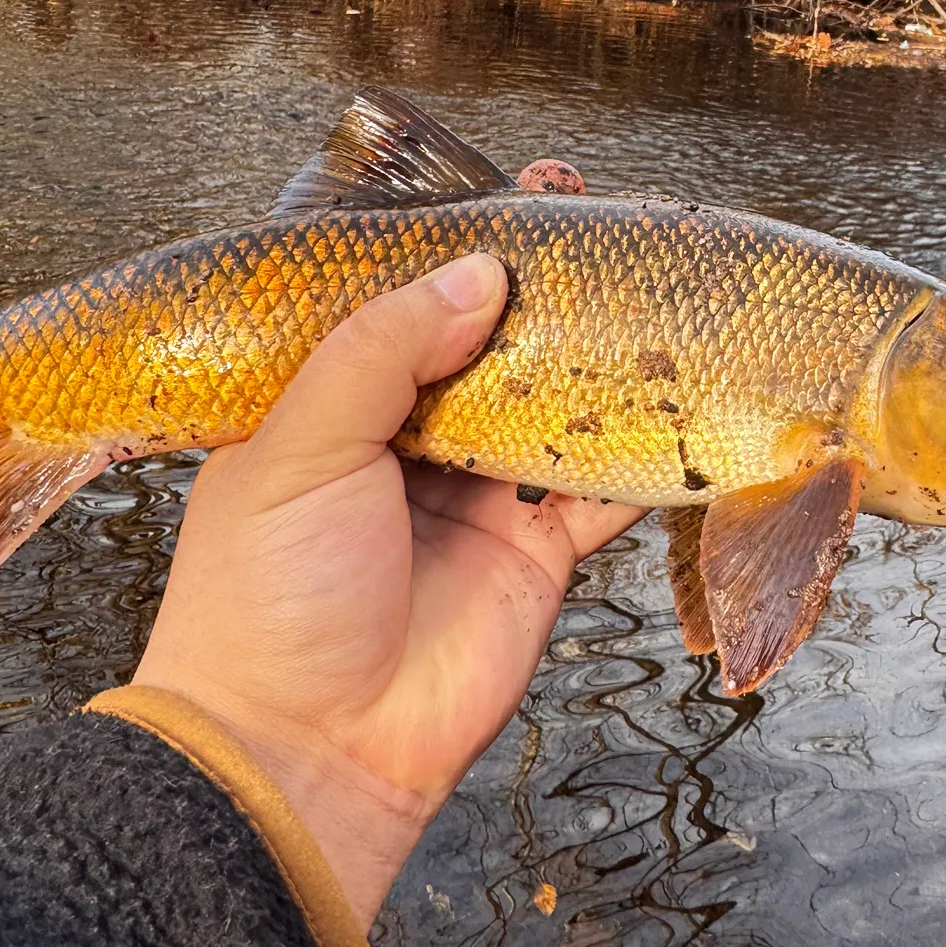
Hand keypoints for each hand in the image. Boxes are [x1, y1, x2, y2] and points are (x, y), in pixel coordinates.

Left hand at [135, 255, 643, 928]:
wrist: (307, 752)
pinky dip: (639, 451)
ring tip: (646, 291)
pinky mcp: (536, 552)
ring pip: (552, 406)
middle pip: (488, 347)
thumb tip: (477, 272)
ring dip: (597, 357)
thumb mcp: (299, 447)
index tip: (510, 194)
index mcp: (330, 406)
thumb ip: (385, 349)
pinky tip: (676, 399)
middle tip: (593, 223)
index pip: (400, 305)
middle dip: (539, 290)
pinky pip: (599, 488)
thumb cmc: (269, 596)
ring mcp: (477, 496)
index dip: (453, 251)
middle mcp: (407, 442)